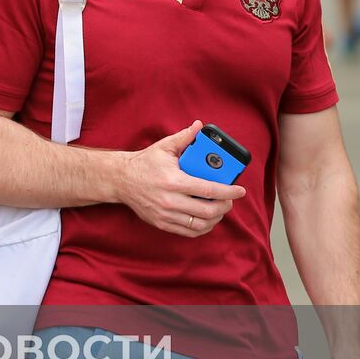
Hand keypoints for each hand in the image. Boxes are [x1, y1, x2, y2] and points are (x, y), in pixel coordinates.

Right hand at [116, 120, 245, 237]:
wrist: (120, 179)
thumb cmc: (144, 163)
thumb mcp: (163, 147)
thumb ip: (184, 137)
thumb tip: (199, 126)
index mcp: (173, 181)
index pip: (208, 189)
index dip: (228, 191)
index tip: (239, 190)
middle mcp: (169, 200)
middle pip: (208, 210)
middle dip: (225, 206)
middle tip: (229, 199)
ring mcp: (165, 214)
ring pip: (200, 224)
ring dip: (215, 218)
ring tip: (219, 209)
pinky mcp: (161, 223)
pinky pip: (188, 232)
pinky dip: (202, 227)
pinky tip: (206, 219)